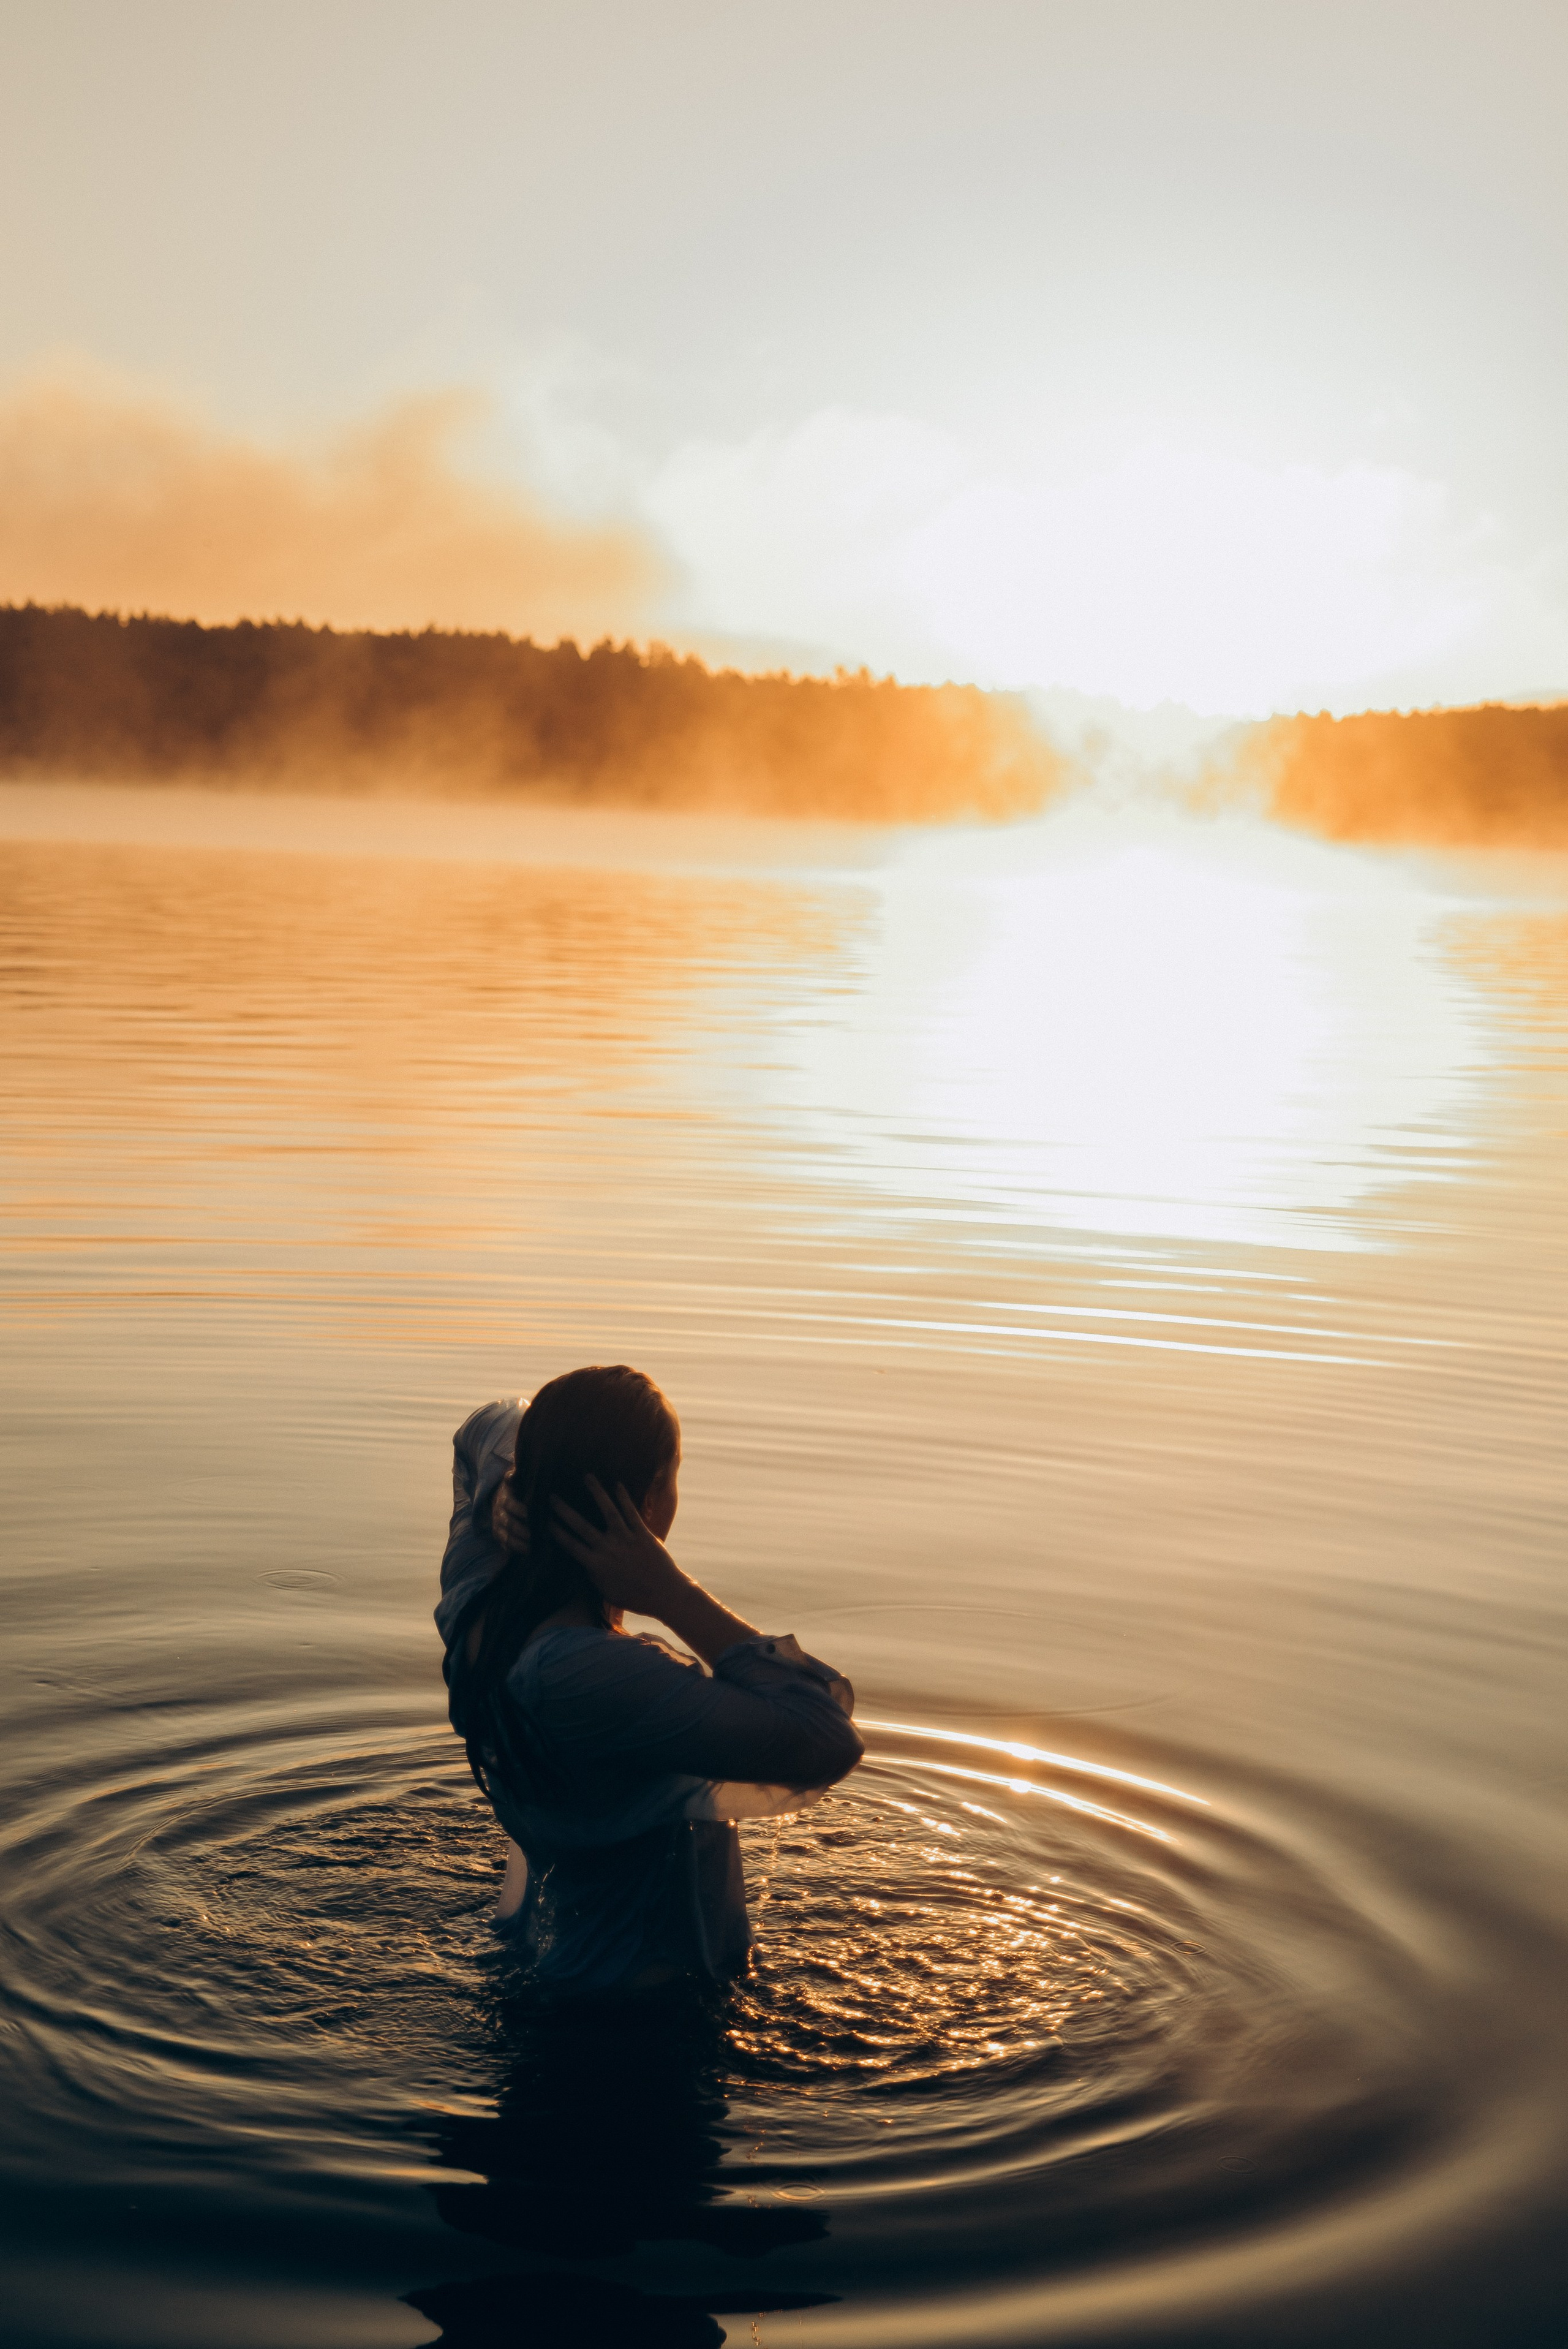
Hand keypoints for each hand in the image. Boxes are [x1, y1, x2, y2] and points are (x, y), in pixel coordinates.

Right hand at [492, 1478, 528, 1554]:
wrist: (501, 1496)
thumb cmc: (517, 1486)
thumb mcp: (517, 1477)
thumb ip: (516, 1474)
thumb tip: (515, 1471)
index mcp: (504, 1497)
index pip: (511, 1504)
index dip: (521, 1510)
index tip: (534, 1514)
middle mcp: (499, 1512)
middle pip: (510, 1523)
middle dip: (524, 1530)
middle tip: (538, 1535)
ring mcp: (498, 1526)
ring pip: (507, 1537)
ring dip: (520, 1543)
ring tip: (534, 1548)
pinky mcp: (500, 1536)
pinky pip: (505, 1545)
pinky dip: (515, 1550)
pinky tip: (528, 1554)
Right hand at [551, 1476, 681, 1615]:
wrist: (665, 1595)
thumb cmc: (635, 1597)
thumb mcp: (607, 1592)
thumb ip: (594, 1576)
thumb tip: (584, 1564)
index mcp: (596, 1565)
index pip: (570, 1545)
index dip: (556, 1532)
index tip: (544, 1521)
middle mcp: (608, 1549)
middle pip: (581, 1525)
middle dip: (564, 1510)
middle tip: (552, 1497)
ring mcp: (626, 1539)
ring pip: (608, 1511)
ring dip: (596, 1493)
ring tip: (587, 1477)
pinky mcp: (643, 1534)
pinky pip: (631, 1513)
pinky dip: (624, 1498)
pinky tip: (617, 1485)